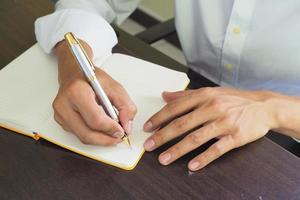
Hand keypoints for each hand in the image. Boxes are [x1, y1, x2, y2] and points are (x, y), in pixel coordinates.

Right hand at [53, 40, 136, 144]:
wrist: (73, 73)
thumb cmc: (91, 78)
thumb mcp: (114, 87)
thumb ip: (125, 106)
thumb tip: (127, 126)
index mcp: (77, 92)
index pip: (95, 119)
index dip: (110, 129)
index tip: (121, 130)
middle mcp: (64, 104)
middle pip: (87, 133)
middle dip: (106, 139)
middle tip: (118, 137)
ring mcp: (60, 114)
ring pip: (82, 137)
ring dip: (100, 139)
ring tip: (112, 134)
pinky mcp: (60, 120)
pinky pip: (78, 134)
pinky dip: (93, 135)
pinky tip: (101, 130)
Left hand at [143, 87, 279, 170]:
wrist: (263, 106)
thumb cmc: (234, 99)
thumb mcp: (210, 92)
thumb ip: (186, 95)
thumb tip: (164, 95)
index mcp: (204, 95)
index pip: (175, 108)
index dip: (159, 118)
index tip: (147, 128)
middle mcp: (212, 107)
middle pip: (182, 124)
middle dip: (162, 136)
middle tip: (149, 146)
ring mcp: (224, 122)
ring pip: (196, 137)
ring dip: (177, 150)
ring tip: (163, 159)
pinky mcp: (236, 136)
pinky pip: (217, 149)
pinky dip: (204, 158)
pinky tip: (192, 166)